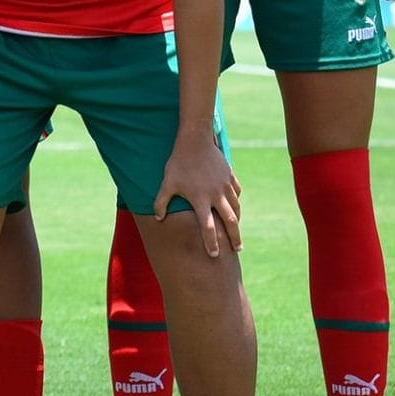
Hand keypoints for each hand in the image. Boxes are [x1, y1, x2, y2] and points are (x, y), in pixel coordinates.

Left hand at [156, 135, 240, 256]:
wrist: (195, 141)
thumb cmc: (178, 163)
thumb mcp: (167, 183)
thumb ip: (161, 202)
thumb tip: (157, 219)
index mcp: (201, 199)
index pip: (208, 227)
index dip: (211, 242)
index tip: (213, 254)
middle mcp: (216, 196)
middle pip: (230, 222)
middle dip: (235, 238)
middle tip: (237, 249)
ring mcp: (226, 186)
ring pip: (236, 209)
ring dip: (237, 221)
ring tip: (236, 230)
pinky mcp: (231, 178)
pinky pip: (236, 193)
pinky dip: (236, 202)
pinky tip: (234, 207)